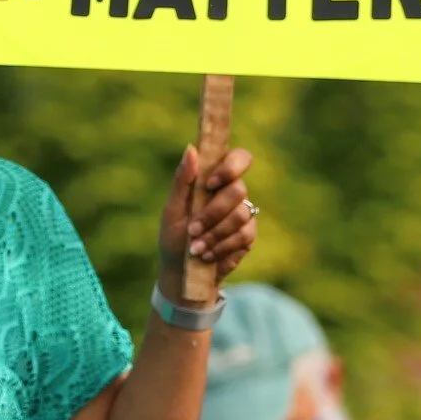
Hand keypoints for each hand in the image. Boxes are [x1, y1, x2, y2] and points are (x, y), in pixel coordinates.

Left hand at [158, 144, 255, 286]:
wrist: (181, 270)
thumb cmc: (173, 235)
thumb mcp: (172, 208)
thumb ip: (182, 180)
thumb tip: (191, 149)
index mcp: (214, 179)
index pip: (239, 158)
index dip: (230, 167)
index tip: (210, 184)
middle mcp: (232, 192)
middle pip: (238, 189)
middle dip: (213, 212)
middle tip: (193, 229)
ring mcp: (243, 213)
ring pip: (241, 214)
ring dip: (215, 233)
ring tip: (195, 248)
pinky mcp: (248, 235)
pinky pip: (244, 235)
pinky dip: (222, 246)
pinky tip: (207, 255)